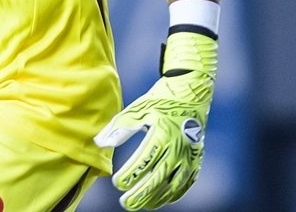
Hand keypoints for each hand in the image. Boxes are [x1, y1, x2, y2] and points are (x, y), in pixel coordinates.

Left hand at [94, 31, 217, 209]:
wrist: (190, 94)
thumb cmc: (159, 101)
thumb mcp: (137, 110)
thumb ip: (118, 128)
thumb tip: (99, 143)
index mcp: (163, 133)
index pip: (145, 161)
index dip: (131, 175)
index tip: (117, 183)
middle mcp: (179, 148)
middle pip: (159, 178)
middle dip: (141, 193)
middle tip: (125, 203)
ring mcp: (190, 156)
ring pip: (174, 185)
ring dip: (156, 198)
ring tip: (139, 205)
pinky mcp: (196, 160)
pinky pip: (186, 183)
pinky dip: (173, 194)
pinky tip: (160, 200)